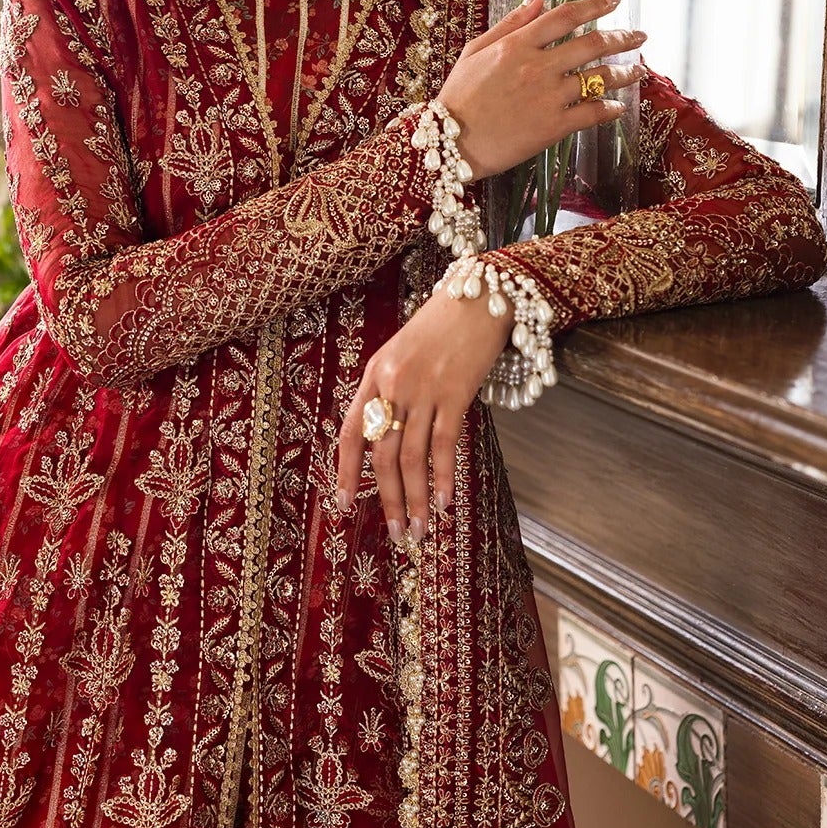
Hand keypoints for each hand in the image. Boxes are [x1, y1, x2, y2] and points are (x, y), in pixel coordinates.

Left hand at [336, 283, 512, 542]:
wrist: (481, 294)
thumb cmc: (443, 325)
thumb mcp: (404, 353)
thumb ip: (392, 390)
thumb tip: (388, 436)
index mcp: (374, 374)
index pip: (351, 432)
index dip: (347, 472)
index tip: (345, 505)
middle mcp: (392, 384)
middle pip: (382, 455)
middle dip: (388, 500)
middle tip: (397, 533)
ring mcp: (423, 389)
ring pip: (410, 458)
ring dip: (416, 500)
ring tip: (420, 530)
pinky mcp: (455, 392)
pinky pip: (444, 445)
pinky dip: (444, 478)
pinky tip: (446, 502)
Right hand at [437, 0, 646, 180]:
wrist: (449, 143)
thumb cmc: (458, 96)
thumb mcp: (476, 50)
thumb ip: (511, 21)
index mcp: (518, 44)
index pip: (566, 15)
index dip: (595, 5)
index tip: (615, 1)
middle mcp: (538, 66)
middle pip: (592, 44)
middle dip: (623, 37)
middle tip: (640, 36)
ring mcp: (548, 97)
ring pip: (600, 78)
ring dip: (626, 73)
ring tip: (639, 71)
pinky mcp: (553, 127)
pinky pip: (593, 113)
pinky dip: (610, 109)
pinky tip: (618, 107)